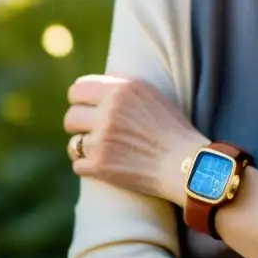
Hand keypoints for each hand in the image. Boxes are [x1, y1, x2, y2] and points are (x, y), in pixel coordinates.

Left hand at [64, 74, 207, 202]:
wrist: (187, 165)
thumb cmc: (174, 130)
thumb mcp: (151, 96)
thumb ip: (121, 89)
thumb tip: (94, 88)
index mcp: (120, 90)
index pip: (77, 89)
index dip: (78, 100)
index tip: (83, 108)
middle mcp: (108, 112)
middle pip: (70, 117)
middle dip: (78, 125)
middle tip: (89, 132)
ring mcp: (102, 141)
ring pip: (73, 144)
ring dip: (83, 149)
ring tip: (100, 151)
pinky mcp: (100, 167)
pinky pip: (78, 165)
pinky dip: (90, 168)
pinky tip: (105, 167)